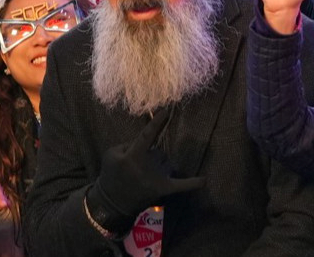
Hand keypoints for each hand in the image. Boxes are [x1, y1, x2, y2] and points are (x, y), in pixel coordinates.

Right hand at [87, 119, 204, 232]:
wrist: (112, 202)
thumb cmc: (110, 175)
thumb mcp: (112, 153)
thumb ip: (129, 144)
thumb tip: (147, 141)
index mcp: (133, 156)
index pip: (147, 135)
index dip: (157, 122)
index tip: (166, 111)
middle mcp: (147, 166)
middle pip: (158, 151)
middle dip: (150, 155)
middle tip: (136, 167)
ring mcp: (157, 178)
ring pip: (165, 161)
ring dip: (158, 164)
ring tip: (144, 176)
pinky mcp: (163, 189)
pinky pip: (180, 186)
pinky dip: (192, 183)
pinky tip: (203, 180)